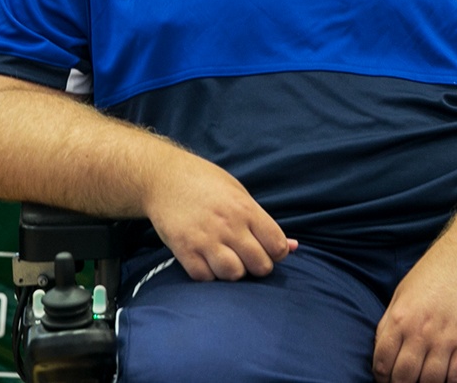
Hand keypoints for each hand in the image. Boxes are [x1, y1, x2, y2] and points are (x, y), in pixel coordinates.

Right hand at [142, 151, 295, 280]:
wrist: (163, 178)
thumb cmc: (205, 183)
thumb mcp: (239, 193)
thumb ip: (263, 222)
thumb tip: (293, 247)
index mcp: (245, 209)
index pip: (277, 245)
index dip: (276, 253)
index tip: (266, 249)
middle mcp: (228, 226)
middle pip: (259, 265)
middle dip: (257, 266)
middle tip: (247, 257)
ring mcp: (205, 239)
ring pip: (233, 275)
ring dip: (233, 272)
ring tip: (227, 259)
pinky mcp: (184, 250)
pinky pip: (205, 278)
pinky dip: (209, 275)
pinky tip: (207, 261)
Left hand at [372, 243, 456, 382]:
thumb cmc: (434, 272)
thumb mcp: (402, 292)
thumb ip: (390, 322)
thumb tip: (381, 351)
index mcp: (399, 318)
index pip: (382, 363)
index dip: (381, 378)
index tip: (386, 381)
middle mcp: (420, 331)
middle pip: (404, 378)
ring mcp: (445, 337)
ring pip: (430, 382)